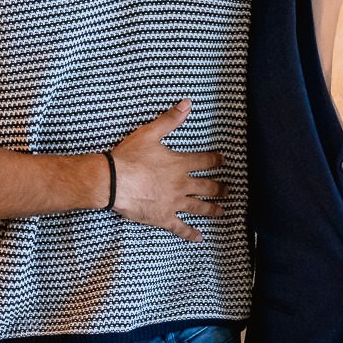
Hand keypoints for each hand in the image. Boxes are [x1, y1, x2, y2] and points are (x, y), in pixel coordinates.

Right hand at [108, 100, 224, 240]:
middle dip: (220, 188)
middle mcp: (181, 184)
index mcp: (180, 164)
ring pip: (199, 207)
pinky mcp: (164, 218)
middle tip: (228, 191)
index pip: (205, 161)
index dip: (216, 160)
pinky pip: (181, 228)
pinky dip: (191, 234)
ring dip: (213, 209)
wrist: (113, 181)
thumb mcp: (150, 133)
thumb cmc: (129, 157)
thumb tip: (187, 104)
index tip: (223, 161)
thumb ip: (170, 120)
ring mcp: (174, 203)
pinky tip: (200, 238)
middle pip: (207, 187)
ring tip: (222, 212)